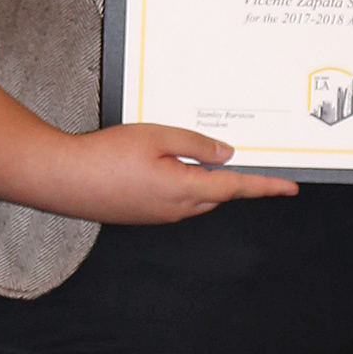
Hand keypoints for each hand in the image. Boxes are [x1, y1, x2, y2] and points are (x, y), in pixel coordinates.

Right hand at [45, 123, 296, 223]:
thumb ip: (195, 144)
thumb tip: (225, 155)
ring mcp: (159, 217)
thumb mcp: (156, 136)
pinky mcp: (143, 216)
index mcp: (185, 190)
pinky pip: (174, 201)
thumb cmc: (105, 156)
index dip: (266, 187)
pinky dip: (180, 184)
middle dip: (229, 178)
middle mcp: (176, 210)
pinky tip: (163, 166)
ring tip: (189, 153)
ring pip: (196, 198)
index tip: (290, 188)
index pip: (236, 188)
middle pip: (217, 194)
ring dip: (202, 180)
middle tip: (239, 156)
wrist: (62, 180)